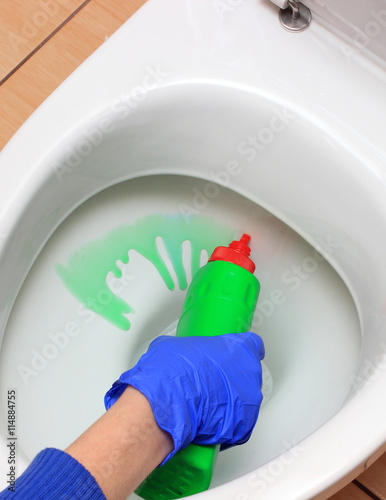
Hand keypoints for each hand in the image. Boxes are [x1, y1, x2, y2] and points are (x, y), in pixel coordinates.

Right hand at [105, 332, 264, 463]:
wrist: (169, 401)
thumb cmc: (175, 372)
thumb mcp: (176, 346)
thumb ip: (189, 349)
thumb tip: (180, 354)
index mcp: (240, 348)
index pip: (252, 345)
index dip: (238, 352)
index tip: (230, 357)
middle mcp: (250, 373)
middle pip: (247, 375)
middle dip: (231, 380)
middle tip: (210, 383)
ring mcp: (250, 400)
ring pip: (244, 401)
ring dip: (230, 403)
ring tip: (206, 404)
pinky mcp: (244, 426)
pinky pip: (239, 425)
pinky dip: (226, 426)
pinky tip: (208, 422)